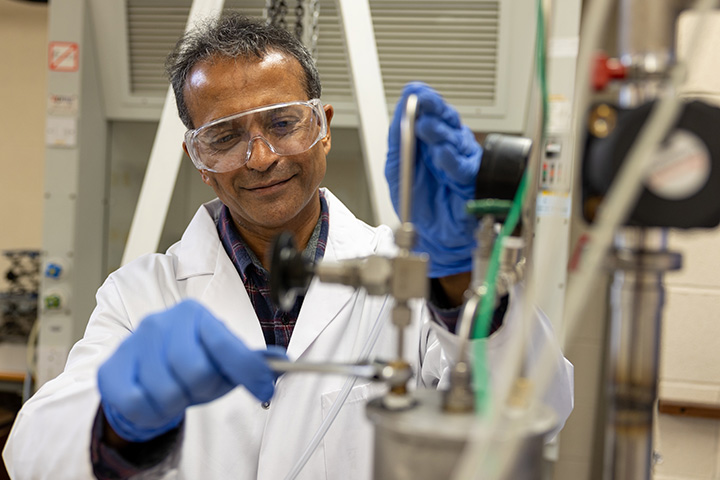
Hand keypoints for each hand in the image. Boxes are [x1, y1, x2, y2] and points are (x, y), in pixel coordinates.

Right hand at [97, 299, 284, 441]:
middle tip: (198, 389)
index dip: (249, 372)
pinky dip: (151, 412)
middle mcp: (162, 322)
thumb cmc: (186, 363)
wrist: (140, 373)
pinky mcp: (111, 368)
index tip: (264, 390)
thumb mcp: (221, 358)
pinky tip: (154, 401)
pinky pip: (137, 403)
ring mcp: (134, 343)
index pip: (227, 345)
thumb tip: (282, 363)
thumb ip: (250, 361)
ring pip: (166, 392)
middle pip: (196, 371)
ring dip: (177, 404)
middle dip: (204, 389)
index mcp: (194, 314)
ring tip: (175, 394)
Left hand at [385, 82, 480, 277]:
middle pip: (446, 119)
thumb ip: (398, 140)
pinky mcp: (472, 179)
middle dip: (434, 108)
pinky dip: (452, 159)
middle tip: (422, 101)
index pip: (430, 111)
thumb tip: (400, 111)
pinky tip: (441, 154)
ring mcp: (463, 159)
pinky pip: (464, 166)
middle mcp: (449, 144)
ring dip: (439, 132)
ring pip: (455, 139)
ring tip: (425, 128)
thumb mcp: (397, 168)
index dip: (423, 99)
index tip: (413, 91)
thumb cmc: (420, 201)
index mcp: (430, 139)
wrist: (433, 234)